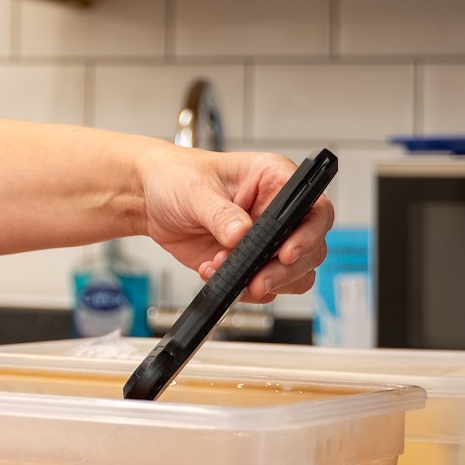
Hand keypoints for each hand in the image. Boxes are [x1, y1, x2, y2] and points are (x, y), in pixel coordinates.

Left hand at [135, 146, 333, 300]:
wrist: (150, 199)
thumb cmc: (177, 176)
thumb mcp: (196, 188)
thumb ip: (221, 213)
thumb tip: (241, 234)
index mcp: (276, 180)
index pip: (315, 209)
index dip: (309, 234)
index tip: (286, 253)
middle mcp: (278, 212)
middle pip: (310, 249)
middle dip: (284, 270)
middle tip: (256, 280)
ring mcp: (266, 240)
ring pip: (293, 274)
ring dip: (263, 282)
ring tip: (224, 271)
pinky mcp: (249, 262)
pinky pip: (262, 287)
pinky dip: (241, 288)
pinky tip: (213, 272)